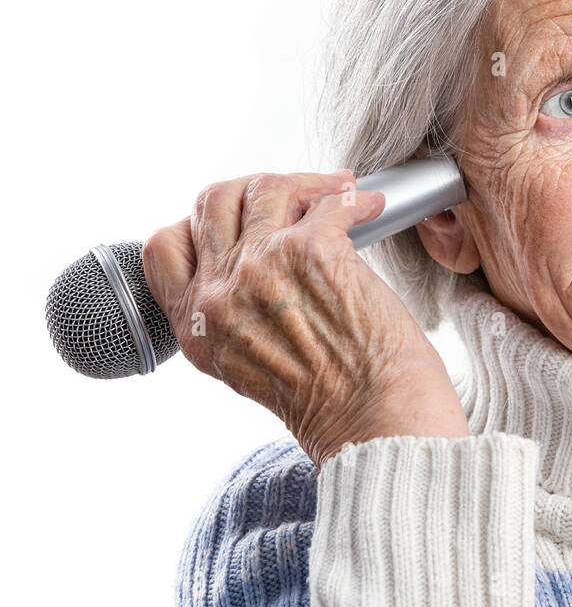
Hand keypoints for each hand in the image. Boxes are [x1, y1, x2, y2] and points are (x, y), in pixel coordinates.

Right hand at [142, 169, 468, 465]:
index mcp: (196, 328)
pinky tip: (368, 206)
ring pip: (264, 189)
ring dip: (304, 184)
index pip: (164, 247)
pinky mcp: (312, 251)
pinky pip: (328, 201)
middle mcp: (218, 295)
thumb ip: (234, 317)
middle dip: (252, 190)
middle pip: (212, 203)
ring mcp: (261, 267)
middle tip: (291, 196)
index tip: (236, 219)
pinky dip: (351, 197)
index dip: (198, 222)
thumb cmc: (333, 404)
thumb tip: (254, 261)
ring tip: (335, 191)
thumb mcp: (249, 369)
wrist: (373, 421)